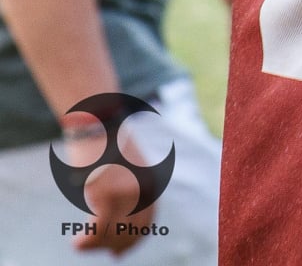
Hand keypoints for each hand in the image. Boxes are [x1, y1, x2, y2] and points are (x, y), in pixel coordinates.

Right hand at [66, 126, 156, 252]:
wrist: (98, 124)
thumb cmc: (107, 145)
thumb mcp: (125, 167)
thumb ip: (127, 188)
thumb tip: (115, 212)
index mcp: (150, 185)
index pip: (146, 222)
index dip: (133, 241)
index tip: (119, 253)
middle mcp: (142, 192)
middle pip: (131, 231)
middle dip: (115, 246)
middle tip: (101, 253)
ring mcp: (124, 194)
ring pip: (112, 234)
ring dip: (95, 245)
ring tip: (79, 245)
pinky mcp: (105, 194)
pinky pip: (98, 228)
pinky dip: (87, 241)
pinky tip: (77, 243)